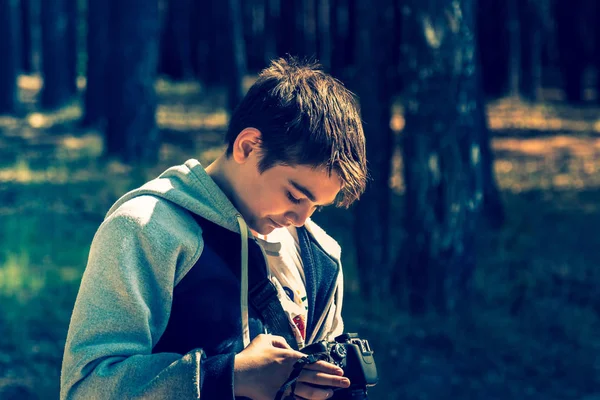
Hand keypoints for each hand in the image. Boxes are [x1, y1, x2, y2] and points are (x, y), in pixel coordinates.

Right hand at [233, 334, 349, 399]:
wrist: (239, 373)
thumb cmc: (251, 355)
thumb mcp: (265, 339)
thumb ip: (280, 341)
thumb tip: (290, 347)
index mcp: (289, 357)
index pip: (314, 362)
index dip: (328, 366)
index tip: (339, 370)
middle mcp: (291, 372)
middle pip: (316, 377)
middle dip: (333, 380)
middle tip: (346, 382)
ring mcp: (286, 386)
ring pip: (310, 391)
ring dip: (323, 392)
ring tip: (333, 393)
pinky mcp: (280, 396)